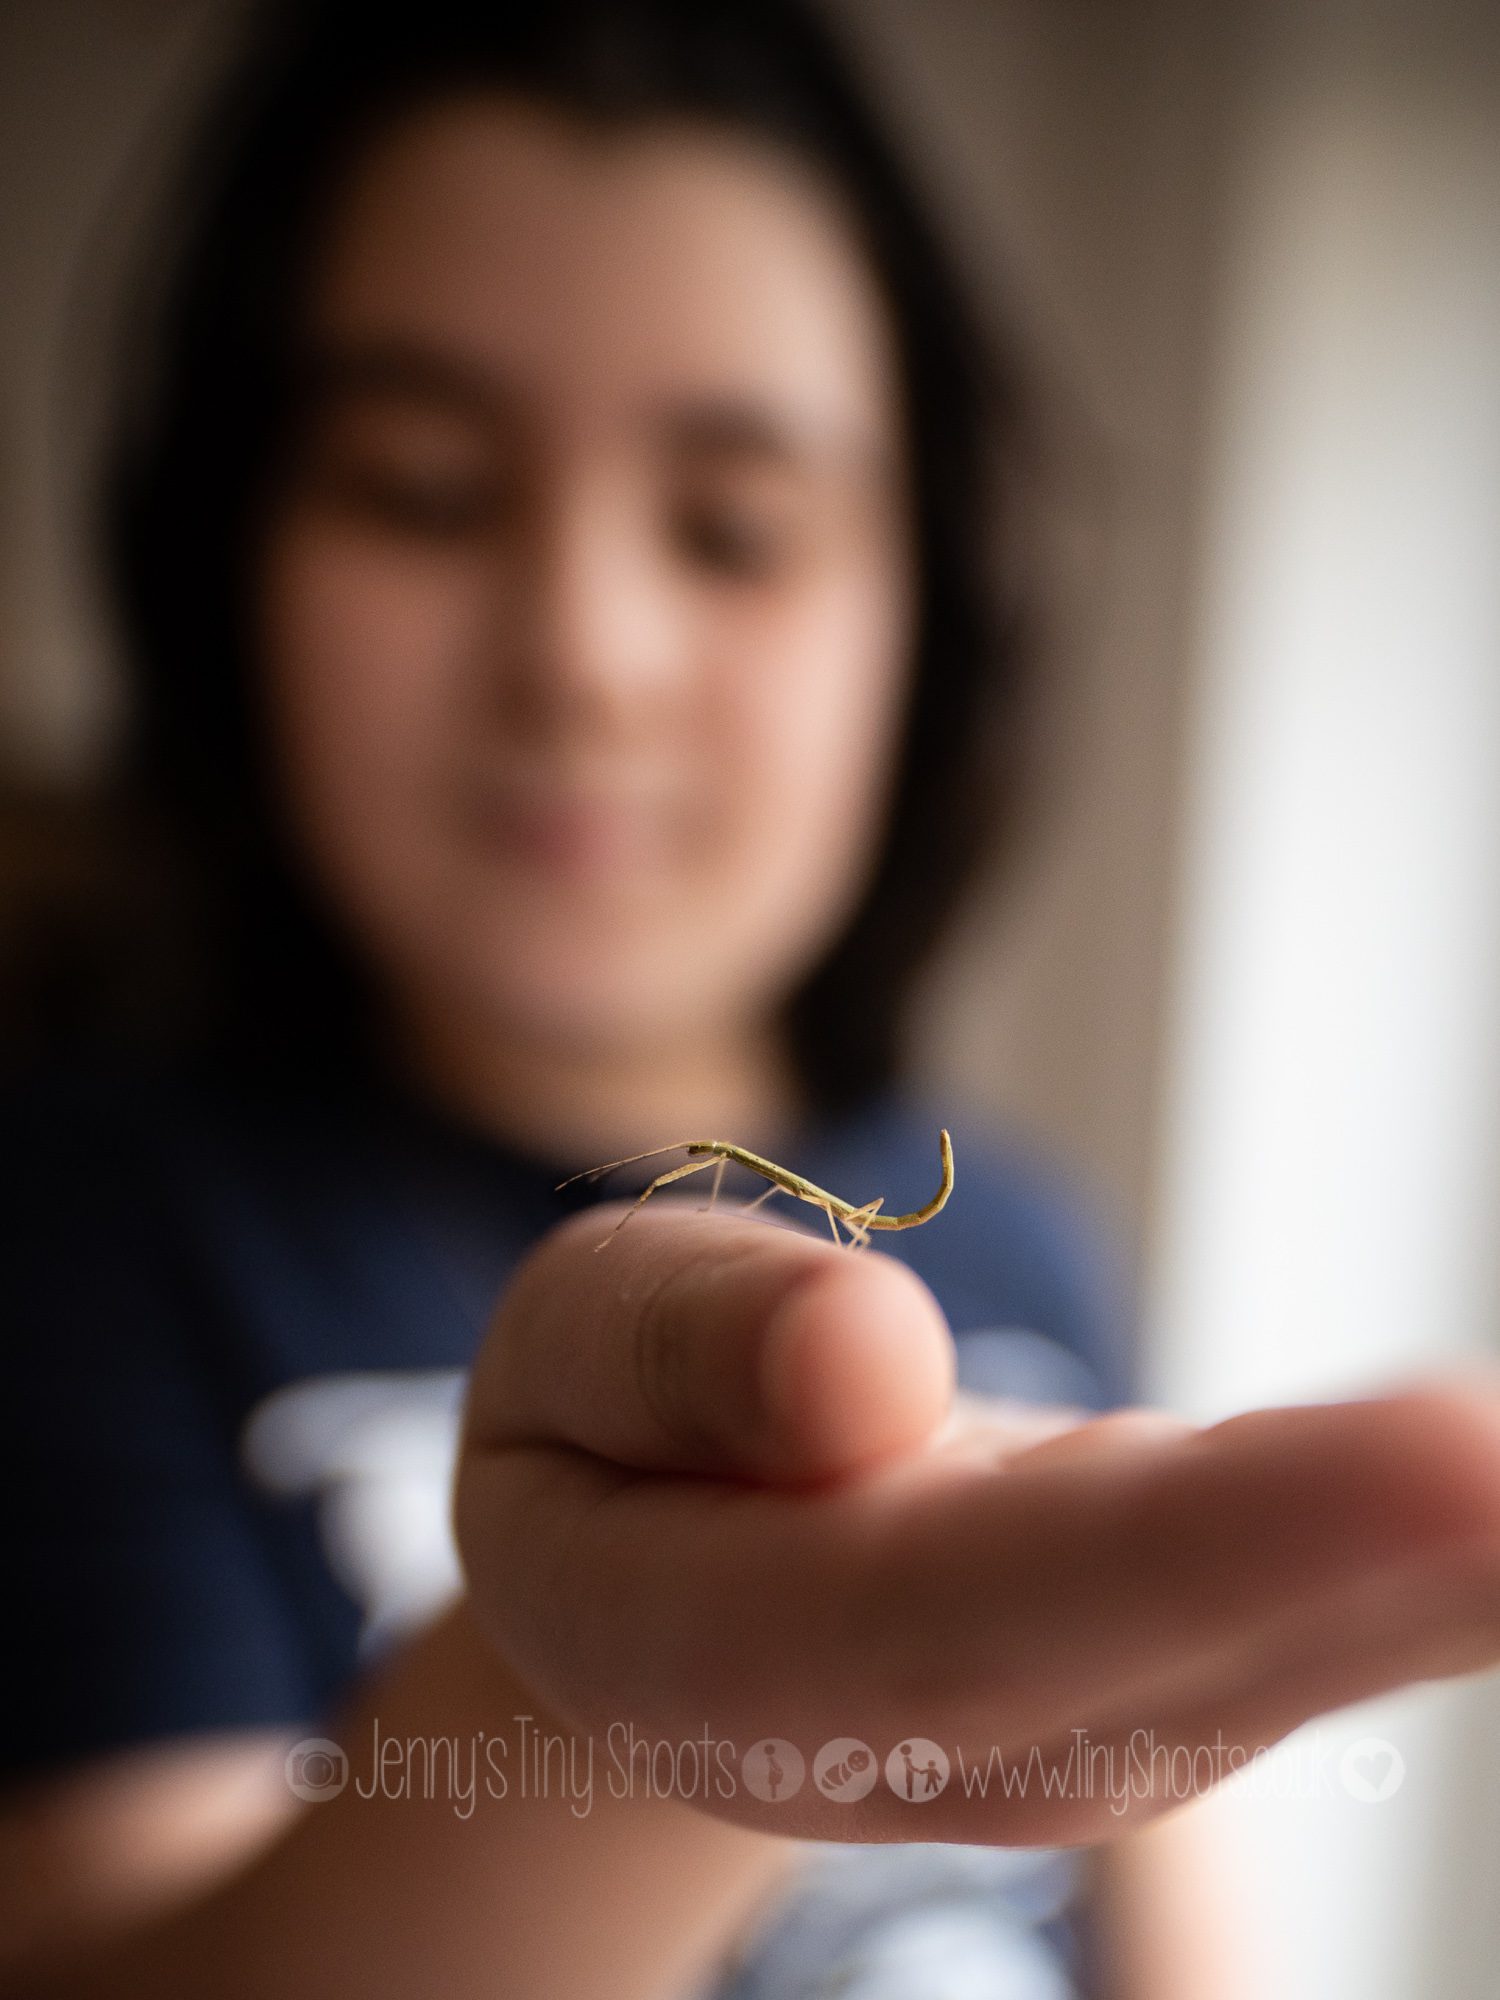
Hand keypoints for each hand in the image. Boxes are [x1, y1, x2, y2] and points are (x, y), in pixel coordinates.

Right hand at [455, 1202, 1499, 1843]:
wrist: (661, 1567)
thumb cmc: (601, 1426)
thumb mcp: (576, 1340)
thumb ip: (683, 1346)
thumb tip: (867, 1359)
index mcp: (707, 1647)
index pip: (950, 1609)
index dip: (1195, 1544)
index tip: (1442, 1452)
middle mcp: (901, 1740)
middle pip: (1148, 1659)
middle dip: (1371, 1565)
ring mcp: (1044, 1732)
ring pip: (1257, 1663)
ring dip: (1441, 1585)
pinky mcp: (1149, 1681)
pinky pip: (1300, 1630)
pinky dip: (1434, 1573)